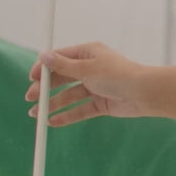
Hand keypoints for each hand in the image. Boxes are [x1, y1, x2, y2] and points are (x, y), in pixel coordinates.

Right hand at [25, 42, 149, 125]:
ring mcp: (97, 86)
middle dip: (45, 88)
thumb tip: (43, 55)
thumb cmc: (118, 75)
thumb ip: (63, 66)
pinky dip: (67, 116)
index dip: (44, 68)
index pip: (60, 58)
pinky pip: (81, 109)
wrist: (145, 93)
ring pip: (70, 95)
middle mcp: (92, 68)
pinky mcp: (102, 103)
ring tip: (36, 115)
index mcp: (89, 53)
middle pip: (63, 78)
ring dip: (53, 104)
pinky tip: (52, 122)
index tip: (31, 78)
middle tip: (30, 98)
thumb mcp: (87, 69)